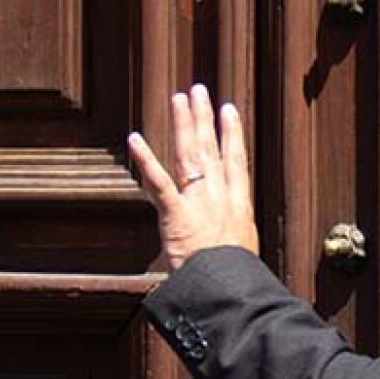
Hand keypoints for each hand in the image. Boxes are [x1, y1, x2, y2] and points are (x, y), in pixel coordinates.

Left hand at [128, 84, 258, 270]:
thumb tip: (233, 243)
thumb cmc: (237, 276)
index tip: (229, 110)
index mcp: (238, 206)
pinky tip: (135, 139)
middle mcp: (220, 198)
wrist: (228, 287)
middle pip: (212, 150)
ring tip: (179, 98)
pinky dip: (146, 160)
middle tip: (199, 91)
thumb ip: (234, 239)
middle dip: (205, 119)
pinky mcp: (176, 214)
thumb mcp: (244, 253)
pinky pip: (159, 183)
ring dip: (183, 125)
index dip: (232, 134)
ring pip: (190, 156)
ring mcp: (199, 203)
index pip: (236, 161)